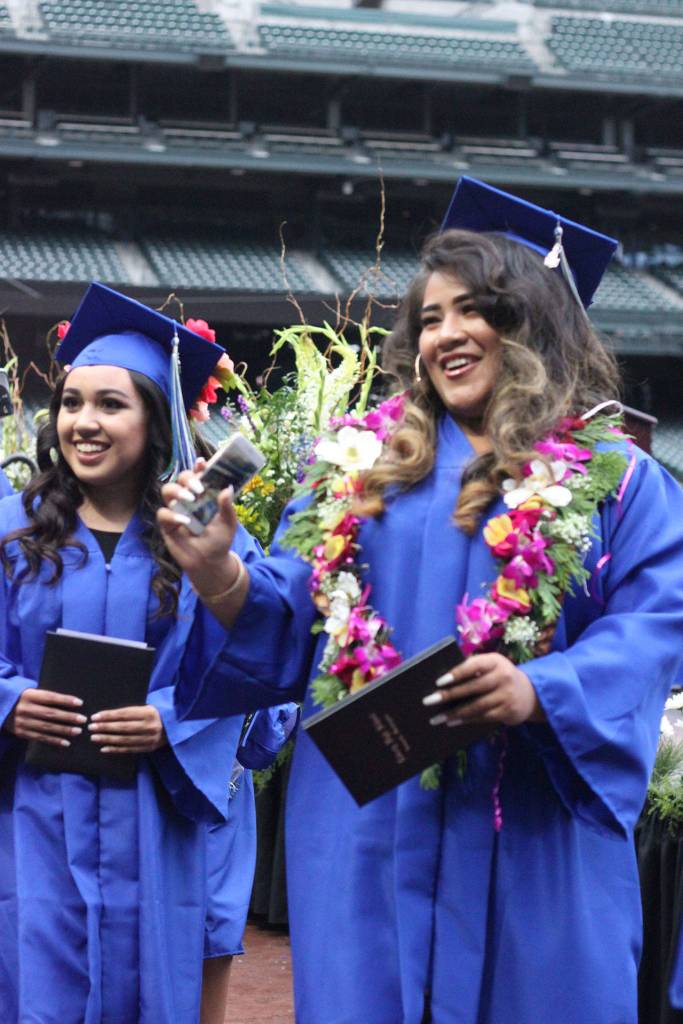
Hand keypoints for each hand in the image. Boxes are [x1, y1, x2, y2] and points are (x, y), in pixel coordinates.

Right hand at [4, 688, 86, 745]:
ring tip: (78, 731)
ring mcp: (23, 722)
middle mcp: (25, 708)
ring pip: (46, 727)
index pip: (50, 697)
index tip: (80, 703)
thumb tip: (70, 700)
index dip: (65, 700)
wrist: (1, 708)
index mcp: (29, 695)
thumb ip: (45, 697)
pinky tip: (66, 743)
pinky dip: (54, 741)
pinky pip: (40, 738)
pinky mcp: (21, 733)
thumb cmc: (23, 699)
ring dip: (64, 730)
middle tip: (83, 720)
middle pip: (50, 714)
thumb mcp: (31, 693)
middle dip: (68, 717)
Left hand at [88, 704, 166, 753]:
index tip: (95, 717)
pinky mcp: (149, 748)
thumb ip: (131, 712)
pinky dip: (115, 749)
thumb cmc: (156, 714)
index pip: (125, 714)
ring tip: (94, 737)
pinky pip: (129, 749)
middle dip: (105, 727)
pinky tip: (104, 748)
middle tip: (91, 728)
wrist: (176, 726)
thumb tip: (107, 716)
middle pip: (123, 728)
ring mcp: (150, 739)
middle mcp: (150, 726)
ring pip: (125, 740)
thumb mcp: (148, 708)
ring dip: (107, 739)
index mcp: (149, 713)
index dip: (109, 715)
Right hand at [157, 461, 239, 595]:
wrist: (210, 563)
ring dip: (177, 492)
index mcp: (204, 495)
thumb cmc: (220, 540)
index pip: (199, 476)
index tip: (202, 463)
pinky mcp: (167, 525)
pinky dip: (172, 515)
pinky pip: (163, 514)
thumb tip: (228, 489)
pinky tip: (184, 521)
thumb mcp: (229, 524)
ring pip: (167, 491)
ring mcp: (176, 510)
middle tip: (199, 488)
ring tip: (190, 500)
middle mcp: (188, 499)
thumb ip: (227, 507)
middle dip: (188, 479)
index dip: (199, 467)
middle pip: (181, 479)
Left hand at [422, 653, 544, 727]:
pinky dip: (466, 720)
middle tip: (429, 701)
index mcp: (495, 661)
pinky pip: (483, 717)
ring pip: (477, 706)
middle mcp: (503, 677)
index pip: (473, 665)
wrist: (530, 693)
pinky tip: (452, 722)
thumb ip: (472, 668)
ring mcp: (507, 695)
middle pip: (473, 687)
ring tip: (437, 718)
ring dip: (455, 713)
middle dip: (449, 695)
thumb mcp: (491, 666)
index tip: (439, 682)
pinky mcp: (508, 712)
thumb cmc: (499, 676)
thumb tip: (442, 681)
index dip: (456, 673)